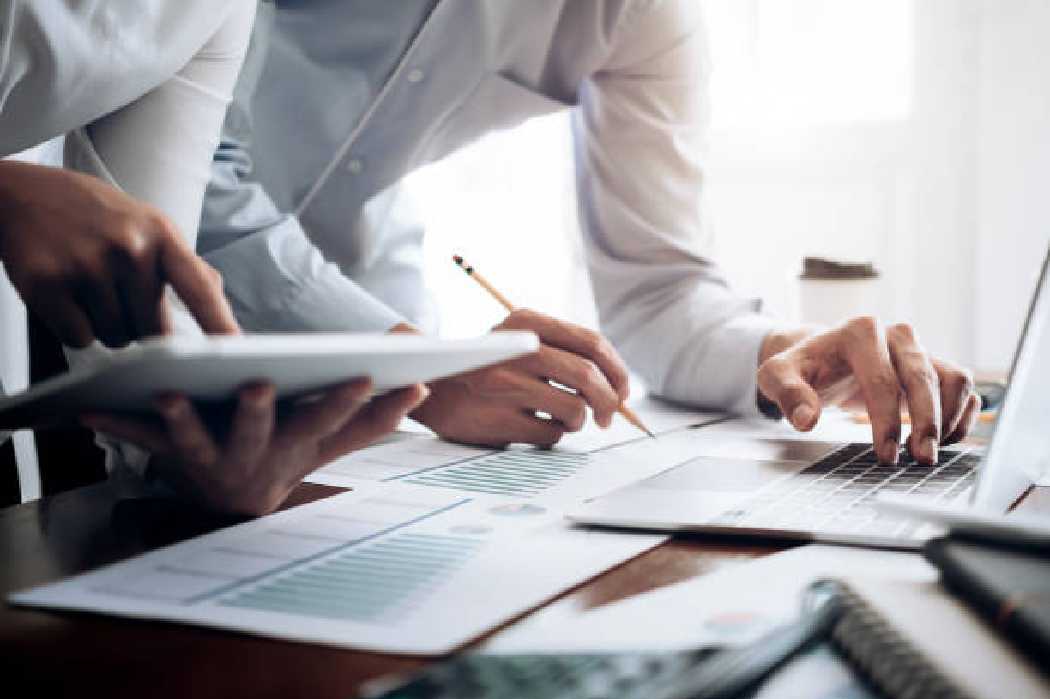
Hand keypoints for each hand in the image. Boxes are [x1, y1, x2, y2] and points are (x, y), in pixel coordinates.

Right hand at [0, 160, 239, 347]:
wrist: (23, 194)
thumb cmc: (93, 215)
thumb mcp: (148, 224)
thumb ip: (183, 263)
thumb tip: (218, 298)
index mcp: (161, 233)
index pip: (200, 288)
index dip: (220, 323)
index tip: (237, 351)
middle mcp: (129, 248)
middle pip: (154, 330)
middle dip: (140, 325)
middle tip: (118, 293)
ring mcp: (87, 265)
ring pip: (117, 337)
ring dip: (107, 326)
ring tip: (90, 288)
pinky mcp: (48, 285)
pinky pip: (80, 338)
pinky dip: (75, 328)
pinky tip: (67, 296)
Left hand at [82, 379, 427, 515]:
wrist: (234, 498)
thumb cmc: (287, 453)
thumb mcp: (331, 439)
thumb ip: (372, 415)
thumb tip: (422, 387)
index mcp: (297, 446)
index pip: (329, 421)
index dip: (348, 401)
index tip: (367, 375)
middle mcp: (255, 457)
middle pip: (259, 433)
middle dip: (258, 412)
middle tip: (258, 386)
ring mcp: (208, 458)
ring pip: (195, 441)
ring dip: (181, 421)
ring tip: (168, 395)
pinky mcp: (168, 454)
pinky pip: (138, 439)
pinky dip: (113, 423)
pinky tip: (86, 408)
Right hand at [404, 309, 629, 447]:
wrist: (432, 389)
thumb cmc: (490, 368)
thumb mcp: (520, 340)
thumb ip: (565, 351)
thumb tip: (619, 386)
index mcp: (527, 322)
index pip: (593, 343)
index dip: (618, 370)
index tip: (623, 390)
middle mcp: (517, 349)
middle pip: (589, 377)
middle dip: (610, 402)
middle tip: (609, 417)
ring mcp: (506, 385)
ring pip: (575, 410)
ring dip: (578, 421)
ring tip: (562, 419)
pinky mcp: (500, 419)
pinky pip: (552, 434)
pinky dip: (553, 434)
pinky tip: (533, 425)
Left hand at [757, 317, 979, 464]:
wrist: (820, 355)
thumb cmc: (803, 367)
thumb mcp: (778, 376)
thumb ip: (787, 394)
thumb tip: (805, 420)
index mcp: (859, 332)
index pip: (882, 380)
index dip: (887, 421)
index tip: (886, 455)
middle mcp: (895, 335)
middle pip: (923, 378)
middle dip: (926, 423)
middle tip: (921, 459)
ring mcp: (917, 348)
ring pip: (952, 379)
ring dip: (949, 418)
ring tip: (931, 451)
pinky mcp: (932, 363)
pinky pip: (961, 384)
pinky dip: (961, 412)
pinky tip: (945, 438)